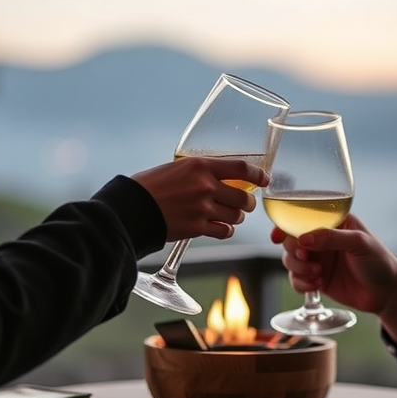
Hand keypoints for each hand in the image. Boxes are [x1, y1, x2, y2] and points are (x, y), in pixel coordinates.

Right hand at [132, 157, 267, 241]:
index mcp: (200, 166)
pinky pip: (224, 231)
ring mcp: (202, 208)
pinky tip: (219, 228)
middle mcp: (205, 186)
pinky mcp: (197, 227)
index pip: (240, 168)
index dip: (257, 174)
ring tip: (227, 217)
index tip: (265, 179)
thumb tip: (218, 178)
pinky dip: (225, 231)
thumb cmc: (148, 186)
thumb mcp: (176, 169)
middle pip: (243, 197)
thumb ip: (199, 173)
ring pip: (236, 216)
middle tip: (244, 205)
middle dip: (247, 203)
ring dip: (235, 218)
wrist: (131, 208)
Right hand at [271, 214, 396, 345]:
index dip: (285, 224)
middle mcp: (321, 238)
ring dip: (298, 268)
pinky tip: (317, 285)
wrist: (388, 294)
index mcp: (332, 222)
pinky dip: (301, 283)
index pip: (302, 216)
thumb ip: (332, 237)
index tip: (278, 237)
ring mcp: (317, 259)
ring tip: (318, 274)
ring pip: (289, 260)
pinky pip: (296, 279)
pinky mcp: (316, 278)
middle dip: (292, 250)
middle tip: (305, 257)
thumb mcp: (359, 243)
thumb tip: (302, 239)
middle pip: (290, 239)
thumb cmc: (379, 261)